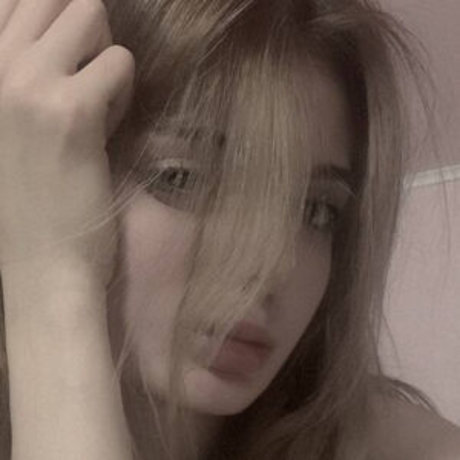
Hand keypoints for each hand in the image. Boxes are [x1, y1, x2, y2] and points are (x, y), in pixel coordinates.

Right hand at [0, 0, 134, 284]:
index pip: (14, 1)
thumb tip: (61, 43)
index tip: (66, 70)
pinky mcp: (72, 113)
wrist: (41, 264)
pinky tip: (109, 126)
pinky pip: (119, 62)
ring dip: (105, 58)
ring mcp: (27, 86)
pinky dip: (123, 91)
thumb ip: (23, 80)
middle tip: (86, 84)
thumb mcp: (7, 130)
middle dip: (83, 33)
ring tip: (98, 104)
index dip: (55, 30)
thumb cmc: (28, 203)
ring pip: (90, 14)